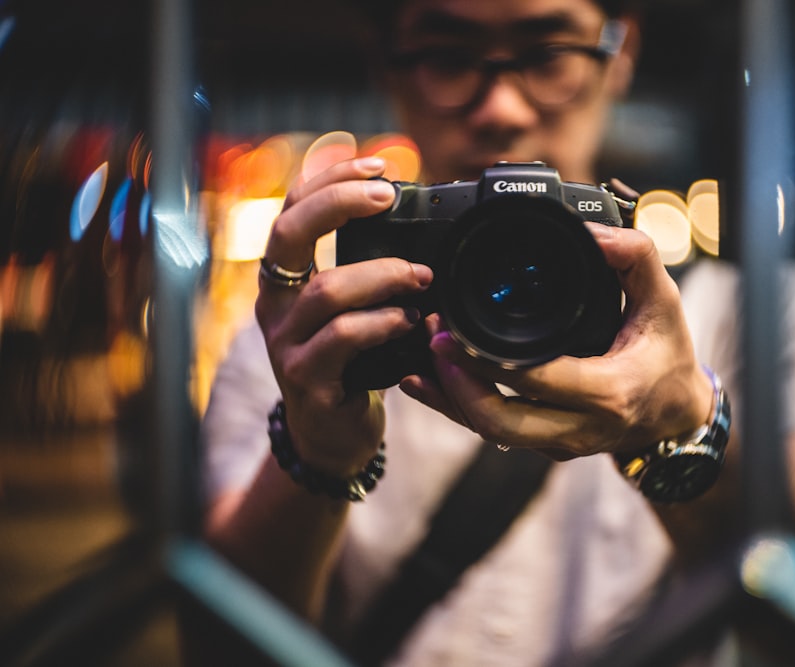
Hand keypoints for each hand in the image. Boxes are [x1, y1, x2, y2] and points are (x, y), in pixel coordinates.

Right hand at [256, 157, 432, 475]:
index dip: (329, 180)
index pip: (292, 210)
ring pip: (329, 290)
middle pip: (288, 234)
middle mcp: (276, 305)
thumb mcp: (352, 311)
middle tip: (387, 196)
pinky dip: (382, 322)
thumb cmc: (350, 364)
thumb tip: (418, 228)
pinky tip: (408, 321)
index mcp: (285, 280)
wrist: (332, 437)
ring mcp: (286, 343)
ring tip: (420, 278)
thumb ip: (368, 272)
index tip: (378, 166)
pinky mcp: (308, 380)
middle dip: (339, 203)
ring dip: (384, 275)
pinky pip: (344, 338)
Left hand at [399, 222, 713, 458]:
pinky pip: (495, 433)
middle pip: (501, 422)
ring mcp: (561, 442)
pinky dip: (457, 408)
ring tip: (425, 355)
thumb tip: (592, 230)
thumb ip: (635, 257)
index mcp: (609, 391)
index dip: (486, 360)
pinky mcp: (546, 446)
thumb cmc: (669, 357)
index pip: (536, 381)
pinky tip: (427, 383)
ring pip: (491, 433)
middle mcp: (581, 426)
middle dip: (456, 386)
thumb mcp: (666, 300)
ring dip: (451, 398)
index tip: (452, 330)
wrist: (678, 417)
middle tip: (434, 340)